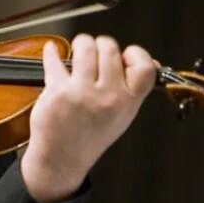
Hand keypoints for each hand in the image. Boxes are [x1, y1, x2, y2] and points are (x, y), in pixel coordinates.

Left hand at [20, 34, 155, 202]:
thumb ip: (134, 89)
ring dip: (80, 43)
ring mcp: (82, 93)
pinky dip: (51, 51)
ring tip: (78, 48)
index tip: (124, 55)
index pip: (144, 68)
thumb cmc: (92, 134)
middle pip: (110, 49)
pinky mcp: (58, 91)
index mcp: (128, 102)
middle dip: (101, 43)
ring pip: (85, 48)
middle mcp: (108, 96)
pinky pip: (55, 60)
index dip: (136, 54)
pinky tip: (51, 50)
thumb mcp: (123, 115)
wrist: (62, 159)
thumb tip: (152, 62)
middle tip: (94, 48)